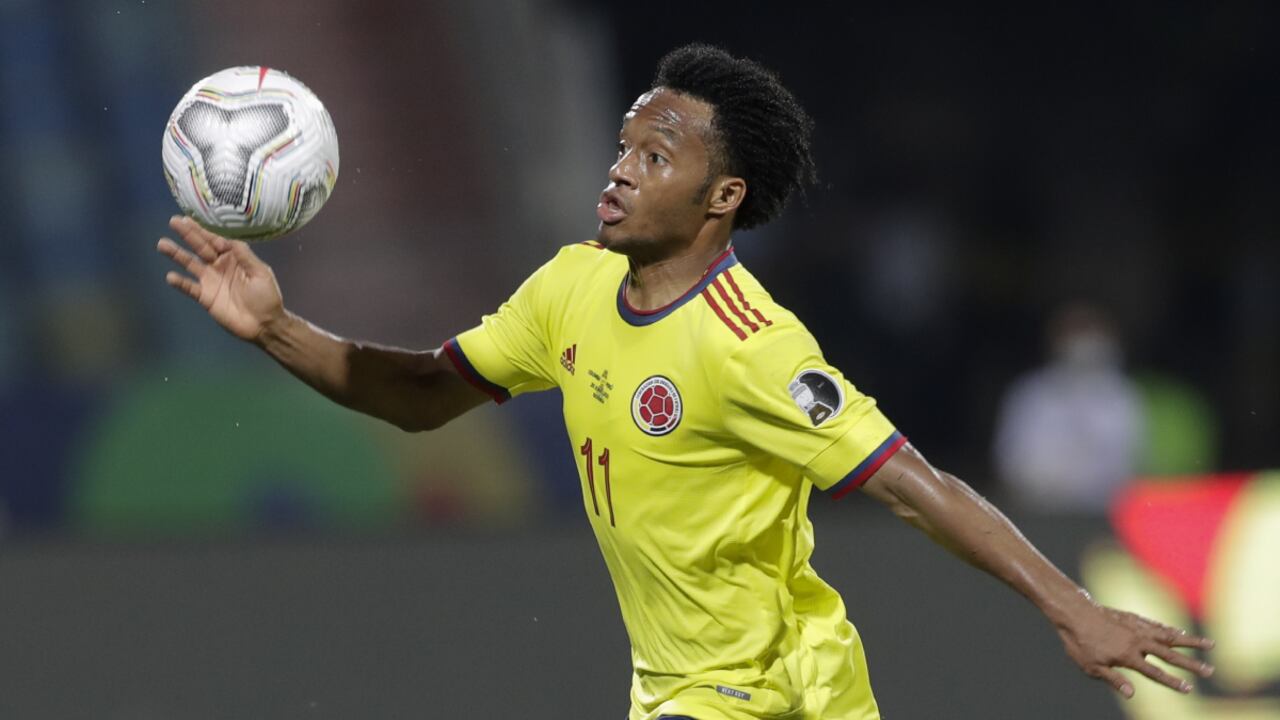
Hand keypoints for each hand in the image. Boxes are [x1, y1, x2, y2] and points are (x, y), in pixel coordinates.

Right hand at [157, 216, 284, 341]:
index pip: (216, 241)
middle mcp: (220, 266)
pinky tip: (170, 276)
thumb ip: (245, 256)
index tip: (190, 220)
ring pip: (191, 264)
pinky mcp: (205, 297)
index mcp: (234, 258)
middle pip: (201, 247)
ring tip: (162, 244)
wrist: (264, 324)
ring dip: (177, 254)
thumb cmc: (267, 297)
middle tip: (173, 221)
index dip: (204, 231)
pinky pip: (190, 288)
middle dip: (188, 234)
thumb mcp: (261, 273)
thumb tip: (230, 239)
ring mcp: (211, 281)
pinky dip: (180, 282)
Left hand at [1057, 600, 1214, 697]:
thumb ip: (1114, 679)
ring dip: (1190, 641)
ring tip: (1209, 645)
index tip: (1189, 689)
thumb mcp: (1091, 666)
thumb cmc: (1079, 642)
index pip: (1155, 673)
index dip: (1172, 683)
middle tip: (1210, 671)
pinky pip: (1156, 625)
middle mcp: (1137, 641)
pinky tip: (1180, 633)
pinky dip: (1171, 630)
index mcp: (1128, 656)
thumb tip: (1132, 694)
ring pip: (1169, 635)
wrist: (1074, 612)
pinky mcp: (1133, 618)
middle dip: (1191, 665)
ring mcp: (1137, 628)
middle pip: (1170, 655)